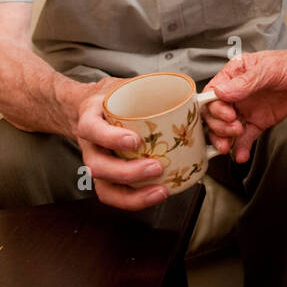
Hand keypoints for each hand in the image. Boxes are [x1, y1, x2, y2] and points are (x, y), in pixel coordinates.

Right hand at [70, 77, 176, 210]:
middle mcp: (89, 145)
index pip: (92, 129)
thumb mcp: (125, 86)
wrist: (89, 108)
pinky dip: (136, 200)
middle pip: (97, 166)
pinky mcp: (105, 177)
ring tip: (160, 190)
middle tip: (156, 167)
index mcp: (90, 118)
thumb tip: (197, 98)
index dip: (110, 138)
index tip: (135, 140)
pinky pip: (115, 195)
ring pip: (105, 188)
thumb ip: (152, 89)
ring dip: (133, 195)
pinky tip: (157, 194)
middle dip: (128, 172)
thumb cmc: (112, 99)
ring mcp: (96, 164)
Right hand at [204, 48, 286, 162]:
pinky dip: (240, 148)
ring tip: (232, 145)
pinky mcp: (258, 122)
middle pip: (214, 114)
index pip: (212, 93)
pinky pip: (245, 137)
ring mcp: (246, 108)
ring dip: (225, 139)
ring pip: (225, 128)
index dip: (214, 107)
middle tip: (234, 129)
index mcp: (234, 74)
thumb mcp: (268, 69)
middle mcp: (236, 93)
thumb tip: (221, 92)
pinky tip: (241, 155)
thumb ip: (244, 83)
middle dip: (219, 126)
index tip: (228, 114)